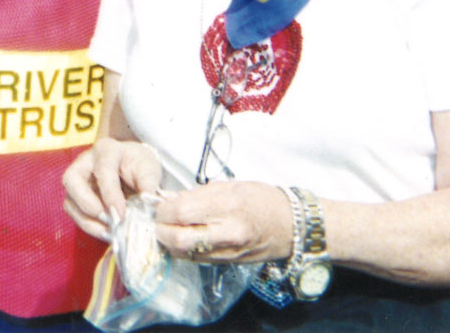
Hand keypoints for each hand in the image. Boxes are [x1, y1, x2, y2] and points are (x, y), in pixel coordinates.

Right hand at [62, 139, 161, 241]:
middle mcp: (85, 161)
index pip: (103, 170)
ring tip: (109, 233)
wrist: (130, 166)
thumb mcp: (149, 169)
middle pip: (72, 179)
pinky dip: (88, 226)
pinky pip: (74, 213)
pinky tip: (106, 232)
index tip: (121, 215)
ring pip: (70, 200)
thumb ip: (148, 185)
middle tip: (108, 221)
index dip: (110, 194)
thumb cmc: (138, 165)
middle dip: (88, 204)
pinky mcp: (74, 196)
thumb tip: (147, 204)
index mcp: (106, 149)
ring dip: (88, 221)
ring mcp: (76, 179)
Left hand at [152, 181, 291, 263]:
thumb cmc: (261, 199)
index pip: (180, 212)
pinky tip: (184, 238)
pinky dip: (183, 249)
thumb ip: (196, 195)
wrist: (289, 225)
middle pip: (178, 239)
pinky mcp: (226, 262)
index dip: (163, 210)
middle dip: (161, 230)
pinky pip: (195, 259)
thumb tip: (168, 200)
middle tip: (159, 220)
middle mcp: (227, 232)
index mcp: (227, 205)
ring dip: (169, 242)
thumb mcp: (229, 186)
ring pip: (184, 253)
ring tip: (169, 228)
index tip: (159, 205)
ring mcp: (227, 251)